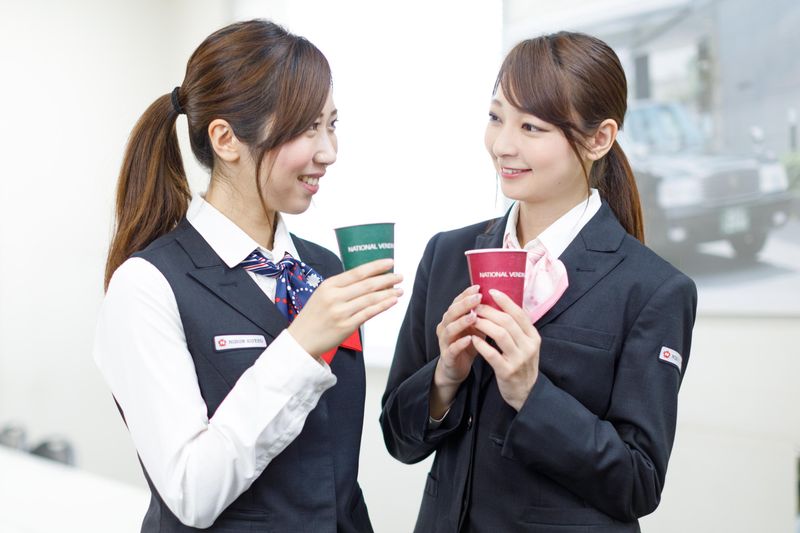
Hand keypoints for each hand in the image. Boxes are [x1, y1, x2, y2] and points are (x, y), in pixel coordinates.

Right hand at [288, 258, 401, 357]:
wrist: (300, 340)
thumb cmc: (313, 316)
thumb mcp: (322, 294)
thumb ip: (342, 287)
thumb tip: (368, 279)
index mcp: (329, 285)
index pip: (357, 272)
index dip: (376, 266)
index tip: (389, 262)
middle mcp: (335, 297)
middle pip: (367, 284)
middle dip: (387, 279)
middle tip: (399, 276)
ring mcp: (341, 312)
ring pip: (370, 299)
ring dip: (388, 293)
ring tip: (399, 290)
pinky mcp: (346, 326)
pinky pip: (369, 313)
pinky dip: (382, 306)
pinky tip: (392, 301)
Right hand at [430, 285, 483, 416]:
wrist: (455, 369)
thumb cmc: (468, 345)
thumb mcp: (476, 327)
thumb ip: (483, 315)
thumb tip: (501, 299)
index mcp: (452, 318)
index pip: (457, 301)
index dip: (466, 294)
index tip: (479, 286)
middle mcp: (446, 327)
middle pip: (452, 312)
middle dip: (465, 304)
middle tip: (478, 298)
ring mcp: (445, 342)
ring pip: (449, 329)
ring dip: (462, 322)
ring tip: (474, 316)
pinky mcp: (447, 357)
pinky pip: (452, 349)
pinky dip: (460, 343)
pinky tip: (469, 340)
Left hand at [471, 289, 540, 410]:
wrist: (526, 393)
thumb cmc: (522, 365)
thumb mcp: (526, 345)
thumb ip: (518, 329)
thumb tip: (503, 305)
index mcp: (533, 337)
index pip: (520, 313)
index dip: (505, 301)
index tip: (491, 291)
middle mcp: (529, 346)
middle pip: (508, 322)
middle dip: (489, 311)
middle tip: (476, 306)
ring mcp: (519, 359)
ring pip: (500, 334)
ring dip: (484, 324)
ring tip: (472, 319)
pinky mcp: (507, 371)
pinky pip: (492, 354)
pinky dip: (481, 344)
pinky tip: (472, 338)